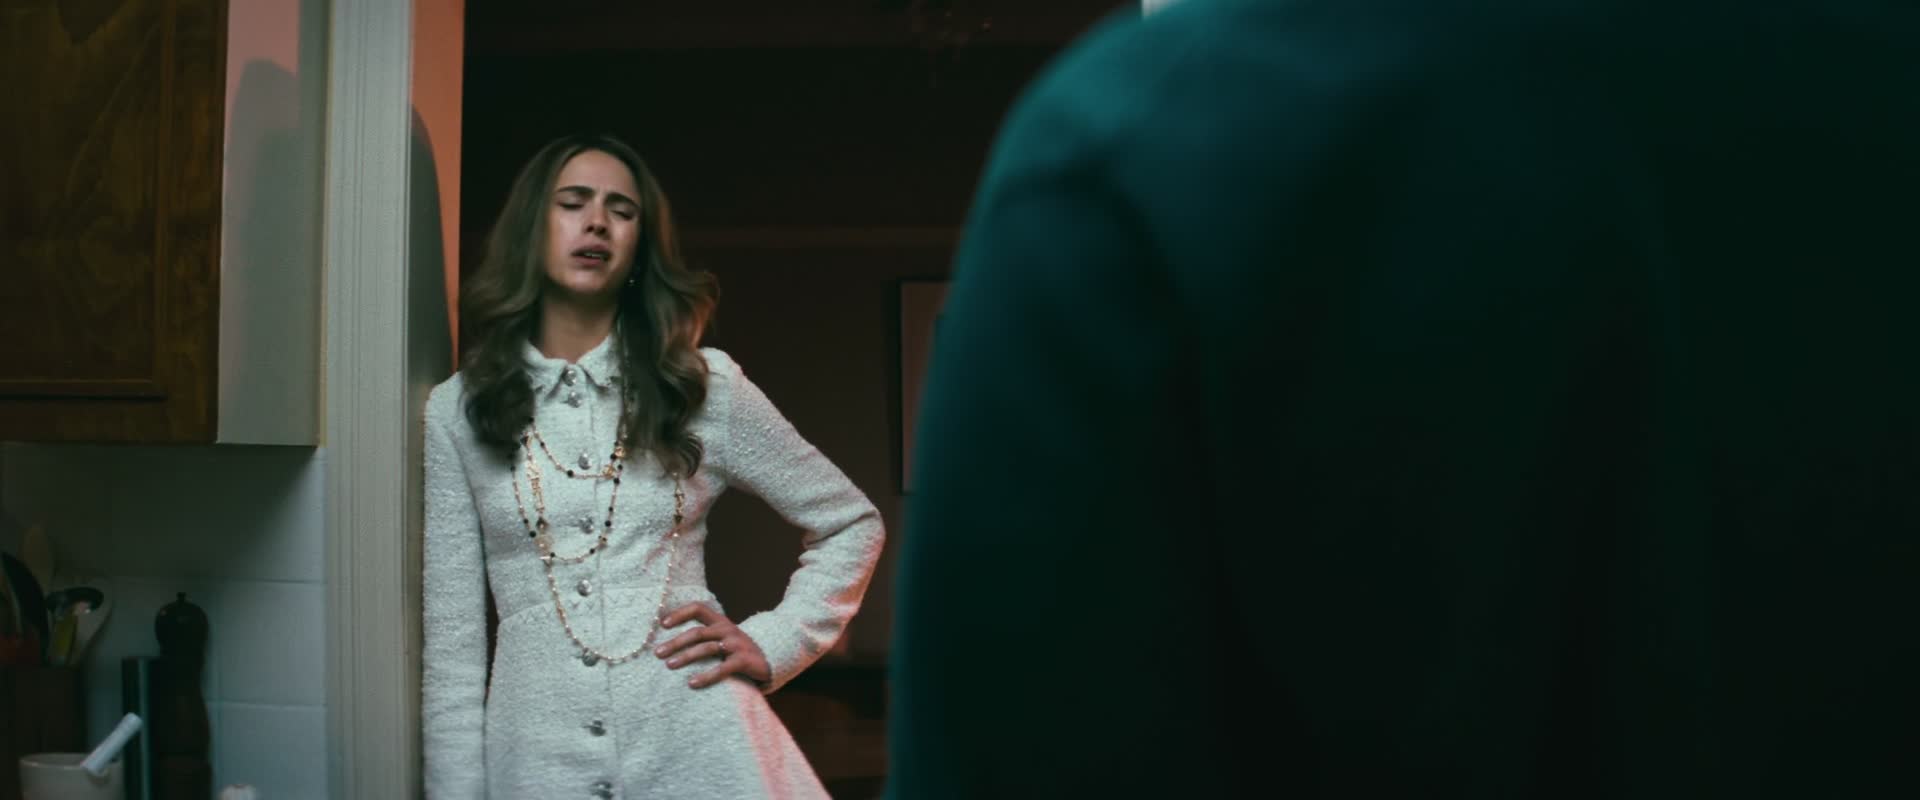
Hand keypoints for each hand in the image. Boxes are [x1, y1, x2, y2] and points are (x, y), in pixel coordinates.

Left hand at [654, 603, 770, 688]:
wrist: (770, 660)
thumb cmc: (737, 651)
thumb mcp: (722, 638)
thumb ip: (704, 637)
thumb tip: (670, 643)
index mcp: (720, 621)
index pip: (698, 608)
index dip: (680, 614)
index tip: (663, 624)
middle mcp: (727, 629)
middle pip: (697, 632)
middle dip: (675, 642)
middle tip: (658, 653)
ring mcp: (736, 644)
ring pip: (707, 648)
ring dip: (686, 656)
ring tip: (669, 665)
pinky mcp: (744, 661)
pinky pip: (722, 668)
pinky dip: (706, 676)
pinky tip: (692, 683)